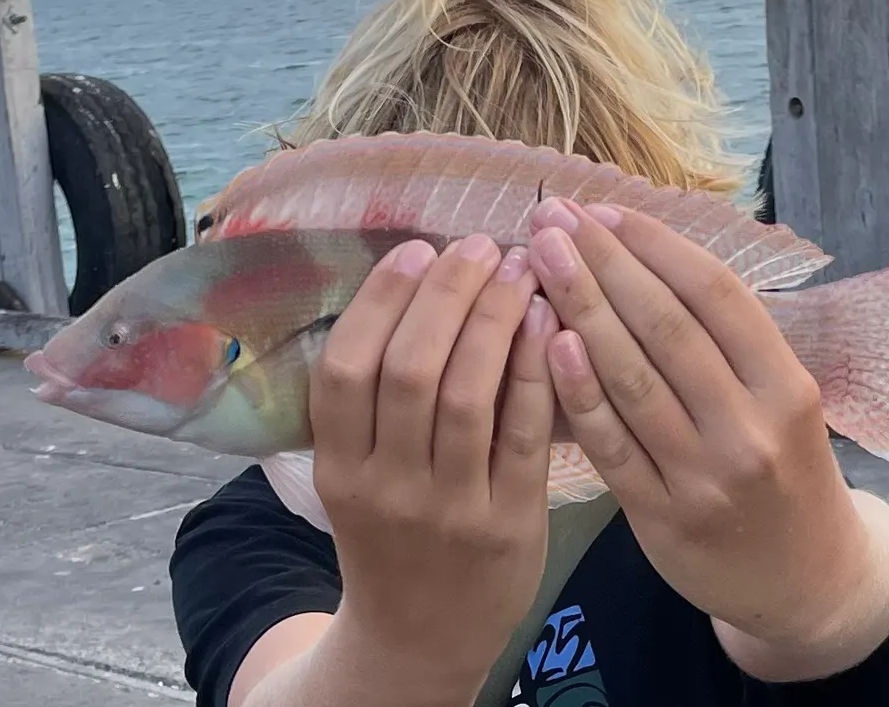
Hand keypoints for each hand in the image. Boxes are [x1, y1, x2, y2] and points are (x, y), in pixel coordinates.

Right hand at [307, 234, 559, 704]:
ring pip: (469, 394)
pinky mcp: (509, 524)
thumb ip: (373, 398)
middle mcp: (386, 488)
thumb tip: (419, 276)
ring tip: (518, 266)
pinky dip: (537, 368)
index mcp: (338, 468)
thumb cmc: (390, 534)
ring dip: (495, 317)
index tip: (416, 249)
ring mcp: (449, 509)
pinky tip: (551, 319)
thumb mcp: (355, 475)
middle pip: (410, 369)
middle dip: (446, 293)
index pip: (345, 368)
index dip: (380, 301)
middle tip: (477, 245)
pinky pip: (524, 432)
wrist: (419, 643)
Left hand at [526, 198, 888, 679]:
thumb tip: (644, 247)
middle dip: (603, 262)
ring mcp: (705, 477)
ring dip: (580, 308)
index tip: (602, 209)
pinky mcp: (663, 518)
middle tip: (552, 216)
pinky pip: (611, 444)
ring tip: (539, 259)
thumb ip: (726, 338)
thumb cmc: (784, 465)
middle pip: (665, 327)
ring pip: (633, 378)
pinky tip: (548, 341)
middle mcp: (751, 428)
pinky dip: (579, 390)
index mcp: (787, 385)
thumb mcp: (783, 397)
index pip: (714, 294)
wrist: (808, 582)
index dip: (654, 244)